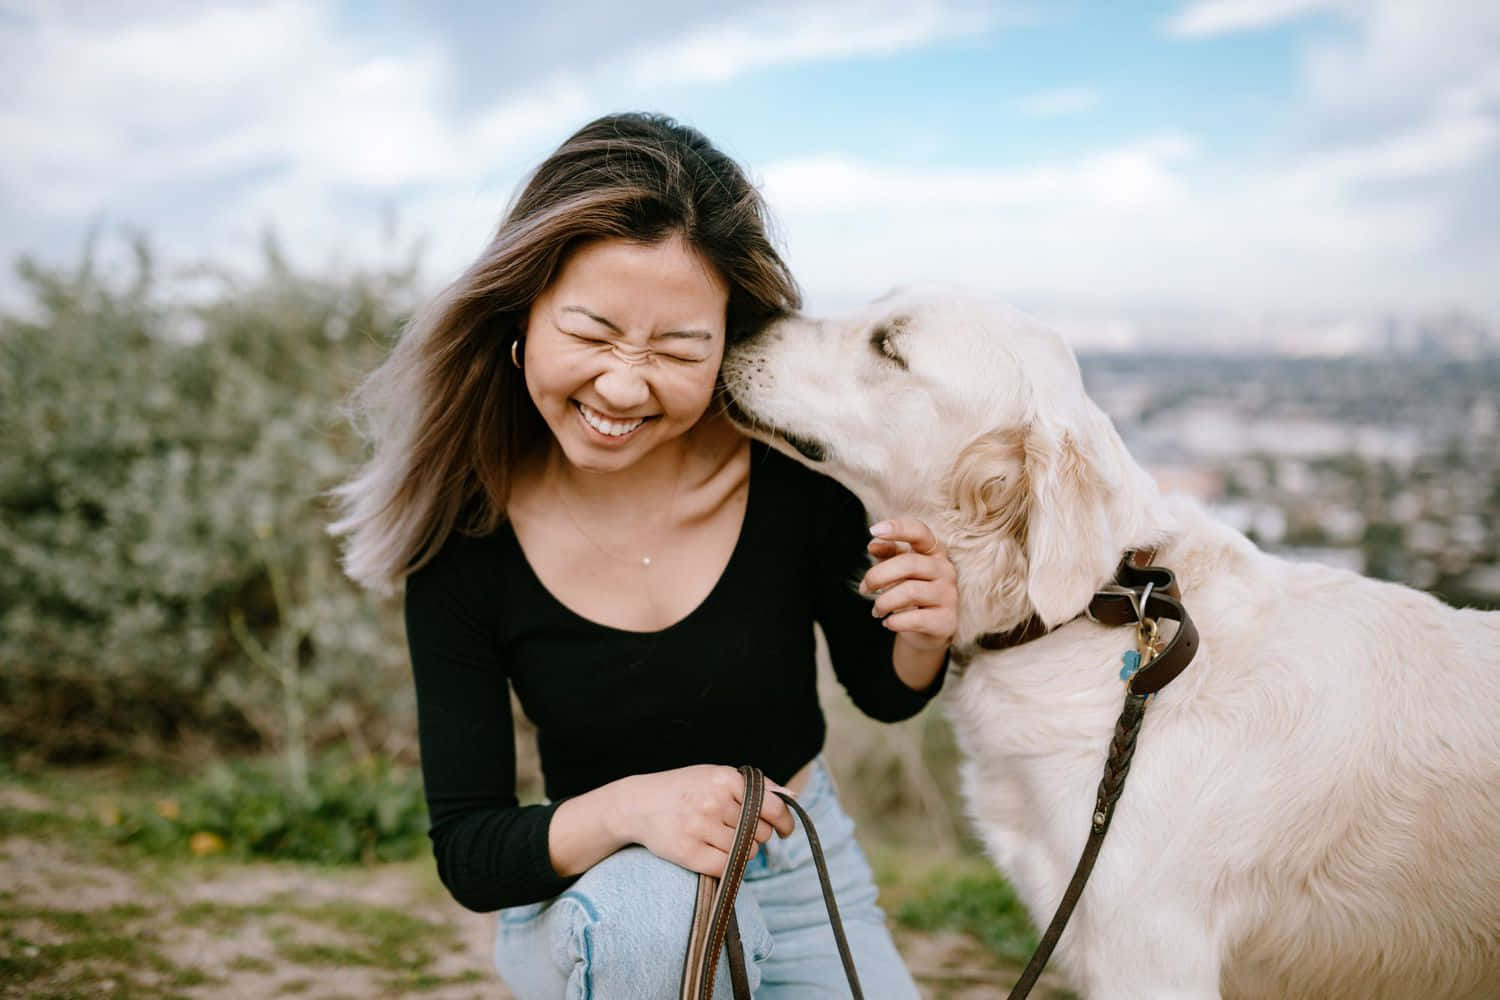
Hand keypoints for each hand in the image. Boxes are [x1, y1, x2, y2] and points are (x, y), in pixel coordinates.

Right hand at [617, 765, 795, 876]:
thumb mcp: (717, 776)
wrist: (638, 804)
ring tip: (720, 838)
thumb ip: (754, 786)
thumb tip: (792, 796)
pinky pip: (727, 867)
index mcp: (725, 778)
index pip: (772, 806)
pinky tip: (714, 852)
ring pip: (746, 851)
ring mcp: (700, 827)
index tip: (784, 831)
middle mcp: (714, 801)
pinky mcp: (689, 852)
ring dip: (741, 850)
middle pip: (760, 832)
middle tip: (736, 829)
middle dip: (756, 834)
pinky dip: (727, 864)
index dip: (784, 822)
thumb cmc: (685, 789)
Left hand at [860, 517, 958, 652]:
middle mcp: (946, 569)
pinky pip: (915, 619)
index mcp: (934, 551)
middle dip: (877, 576)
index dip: (898, 528)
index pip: (920, 532)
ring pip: (910, 591)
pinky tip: (888, 622)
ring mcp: (949, 595)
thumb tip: (873, 545)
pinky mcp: (947, 621)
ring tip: (876, 610)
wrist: (925, 630)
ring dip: (884, 602)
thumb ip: (887, 553)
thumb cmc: (910, 591)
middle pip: (908, 563)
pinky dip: (895, 621)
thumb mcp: (898, 569)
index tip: (873, 530)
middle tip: (864, 589)